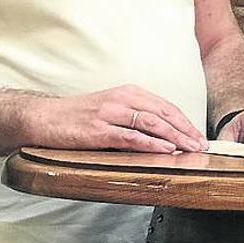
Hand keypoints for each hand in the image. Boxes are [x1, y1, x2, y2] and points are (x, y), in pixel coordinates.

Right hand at [26, 85, 206, 153]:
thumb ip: (134, 116)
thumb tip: (163, 134)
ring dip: (174, 137)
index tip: (199, 135)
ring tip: (190, 148)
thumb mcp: (111, 108)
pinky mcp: (98, 130)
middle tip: (201, 144)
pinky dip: (150, 143)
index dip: (185, 121)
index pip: (165, 106)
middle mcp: (122, 99)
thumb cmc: (78, 116)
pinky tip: (165, 150)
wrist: (42, 117)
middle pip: (163, 114)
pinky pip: (130, 136)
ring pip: (151, 124)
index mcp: (129, 92)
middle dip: (186, 130)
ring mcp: (110, 113)